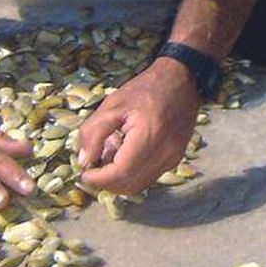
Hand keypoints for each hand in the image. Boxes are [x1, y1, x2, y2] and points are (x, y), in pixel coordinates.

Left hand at [75, 58, 201, 193]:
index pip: (120, 173)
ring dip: (119, 182)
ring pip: (140, 185)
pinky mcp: (176, 159)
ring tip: (107, 164)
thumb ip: (94, 133)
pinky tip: (124, 159)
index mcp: (148, 135)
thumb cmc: (145, 89)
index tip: (84, 173)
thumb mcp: (112, 105)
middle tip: (92, 170)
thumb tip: (85, 161)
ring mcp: (173, 158)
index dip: (99, 179)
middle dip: (107, 183)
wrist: (181, 81)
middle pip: (130, 185)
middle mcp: (164, 152)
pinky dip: (133, 176)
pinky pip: (150, 177)